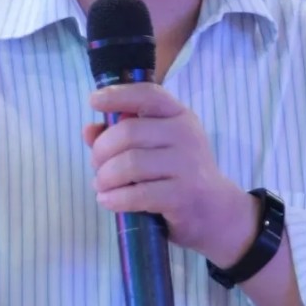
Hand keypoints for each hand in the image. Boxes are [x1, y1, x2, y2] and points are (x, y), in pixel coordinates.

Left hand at [83, 82, 253, 258]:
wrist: (217, 211)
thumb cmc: (179, 174)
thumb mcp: (155, 148)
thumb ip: (121, 135)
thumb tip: (89, 130)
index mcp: (179, 116)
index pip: (148, 95)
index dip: (118, 95)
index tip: (93, 102)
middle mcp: (186, 135)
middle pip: (128, 132)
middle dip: (101, 151)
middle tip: (96, 166)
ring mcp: (187, 165)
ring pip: (130, 164)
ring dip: (105, 177)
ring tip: (101, 186)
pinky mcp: (182, 196)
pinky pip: (138, 194)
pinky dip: (115, 198)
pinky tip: (108, 201)